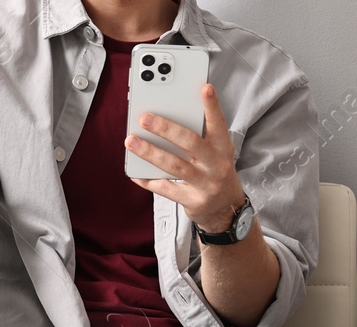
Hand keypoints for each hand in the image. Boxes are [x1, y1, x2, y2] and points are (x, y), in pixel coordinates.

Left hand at [127, 84, 246, 233]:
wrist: (225, 209)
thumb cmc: (214, 172)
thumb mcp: (216, 153)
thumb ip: (198, 134)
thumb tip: (165, 115)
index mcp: (223, 148)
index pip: (218, 124)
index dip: (212, 106)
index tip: (205, 87)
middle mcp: (216, 165)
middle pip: (191, 143)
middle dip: (166, 129)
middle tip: (144, 117)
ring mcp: (205, 184)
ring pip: (175, 166)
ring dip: (151, 152)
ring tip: (131, 141)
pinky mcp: (193, 201)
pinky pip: (166, 189)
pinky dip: (149, 181)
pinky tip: (135, 172)